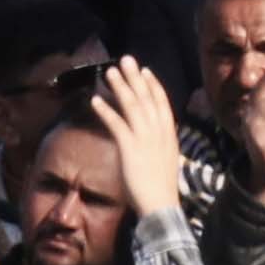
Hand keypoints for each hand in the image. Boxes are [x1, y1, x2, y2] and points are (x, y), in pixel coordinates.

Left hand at [88, 57, 193, 230]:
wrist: (160, 205)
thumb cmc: (161, 187)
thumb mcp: (166, 158)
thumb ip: (159, 143)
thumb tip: (150, 133)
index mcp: (169, 134)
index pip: (162, 103)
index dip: (153, 85)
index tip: (145, 71)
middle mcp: (158, 132)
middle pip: (145, 98)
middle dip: (134, 77)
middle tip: (125, 59)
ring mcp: (145, 139)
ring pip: (131, 106)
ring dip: (119, 87)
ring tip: (108, 72)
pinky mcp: (130, 148)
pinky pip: (116, 124)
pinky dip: (105, 110)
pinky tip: (95, 100)